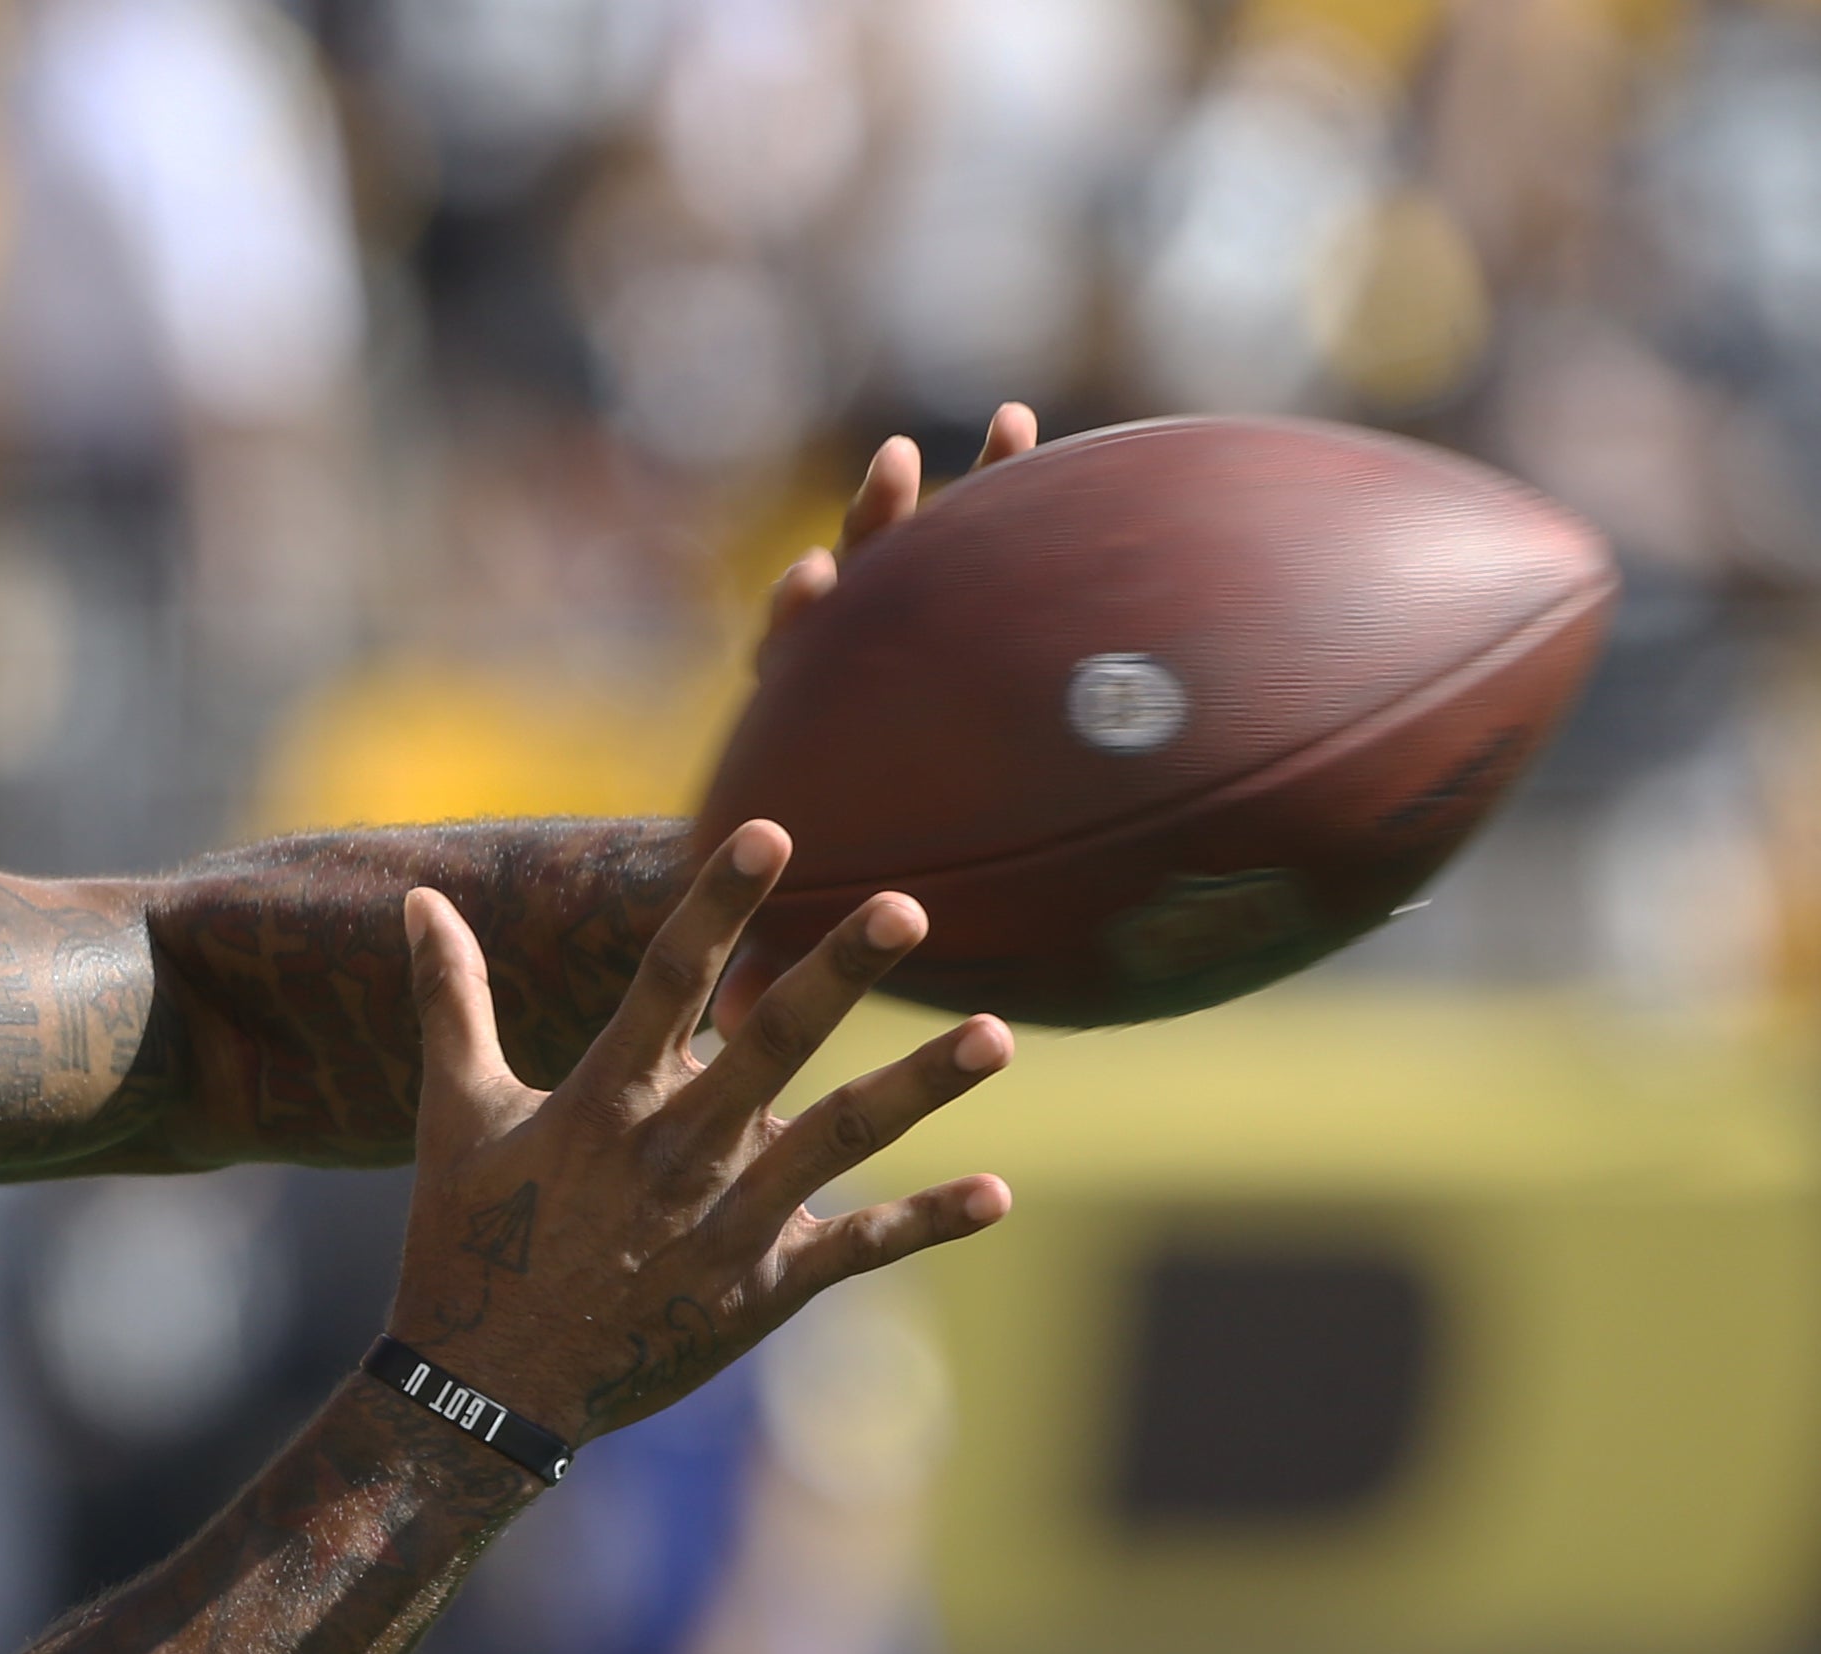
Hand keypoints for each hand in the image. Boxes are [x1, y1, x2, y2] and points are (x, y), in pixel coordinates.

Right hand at [384, 822, 1010, 1449]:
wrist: (486, 1388)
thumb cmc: (465, 1238)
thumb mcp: (453, 1112)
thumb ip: (452, 1000)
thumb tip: (421, 899)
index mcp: (605, 1098)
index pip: (669, 979)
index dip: (720, 904)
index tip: (772, 833)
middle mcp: (677, 1150)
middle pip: (772, 1043)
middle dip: (840, 973)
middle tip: (908, 908)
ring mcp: (727, 1222)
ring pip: (838, 1138)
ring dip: (920, 1086)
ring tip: (998, 1036)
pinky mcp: (761, 1289)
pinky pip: (857, 1248)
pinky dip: (928, 1222)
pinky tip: (998, 1194)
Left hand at [718, 402, 1038, 1031]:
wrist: (820, 874)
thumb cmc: (800, 911)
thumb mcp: (784, 937)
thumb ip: (765, 968)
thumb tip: (735, 1024)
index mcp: (799, 731)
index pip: (787, 658)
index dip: (798, 621)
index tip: (814, 587)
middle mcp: (851, 678)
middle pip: (862, 585)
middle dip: (881, 524)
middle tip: (900, 464)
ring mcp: (914, 654)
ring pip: (941, 563)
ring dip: (975, 493)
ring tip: (1014, 421)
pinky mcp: (975, 660)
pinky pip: (1019, 592)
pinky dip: (1056, 541)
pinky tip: (1128, 487)